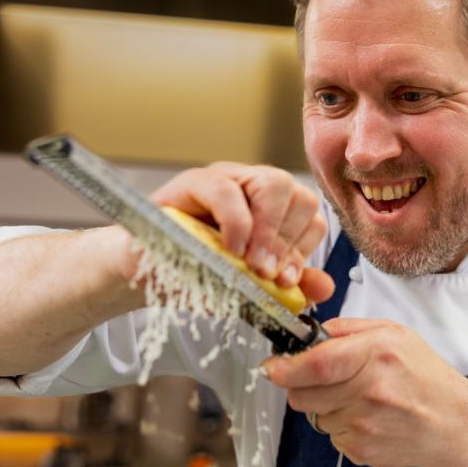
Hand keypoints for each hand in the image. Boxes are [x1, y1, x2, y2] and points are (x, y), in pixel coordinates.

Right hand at [94, 163, 334, 303]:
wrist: (142, 274)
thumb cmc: (194, 274)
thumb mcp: (247, 286)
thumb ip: (287, 285)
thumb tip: (325, 287)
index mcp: (271, 210)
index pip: (309, 214)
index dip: (303, 247)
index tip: (286, 279)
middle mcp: (252, 187)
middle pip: (297, 193)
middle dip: (287, 240)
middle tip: (269, 273)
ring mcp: (225, 179)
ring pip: (271, 183)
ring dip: (267, 231)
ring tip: (251, 264)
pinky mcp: (194, 182)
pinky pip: (226, 190)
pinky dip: (235, 222)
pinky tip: (230, 249)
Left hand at [262, 318, 467, 466]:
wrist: (451, 425)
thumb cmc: (424, 376)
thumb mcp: (395, 334)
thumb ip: (349, 329)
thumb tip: (309, 333)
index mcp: (378, 354)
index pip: (317, 363)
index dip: (286, 367)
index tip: (272, 367)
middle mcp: (370, 391)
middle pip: (303, 394)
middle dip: (300, 386)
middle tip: (321, 379)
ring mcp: (364, 425)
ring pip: (314, 415)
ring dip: (326, 405)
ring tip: (359, 398)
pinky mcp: (360, 449)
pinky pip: (330, 434)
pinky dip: (340, 425)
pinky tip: (368, 418)